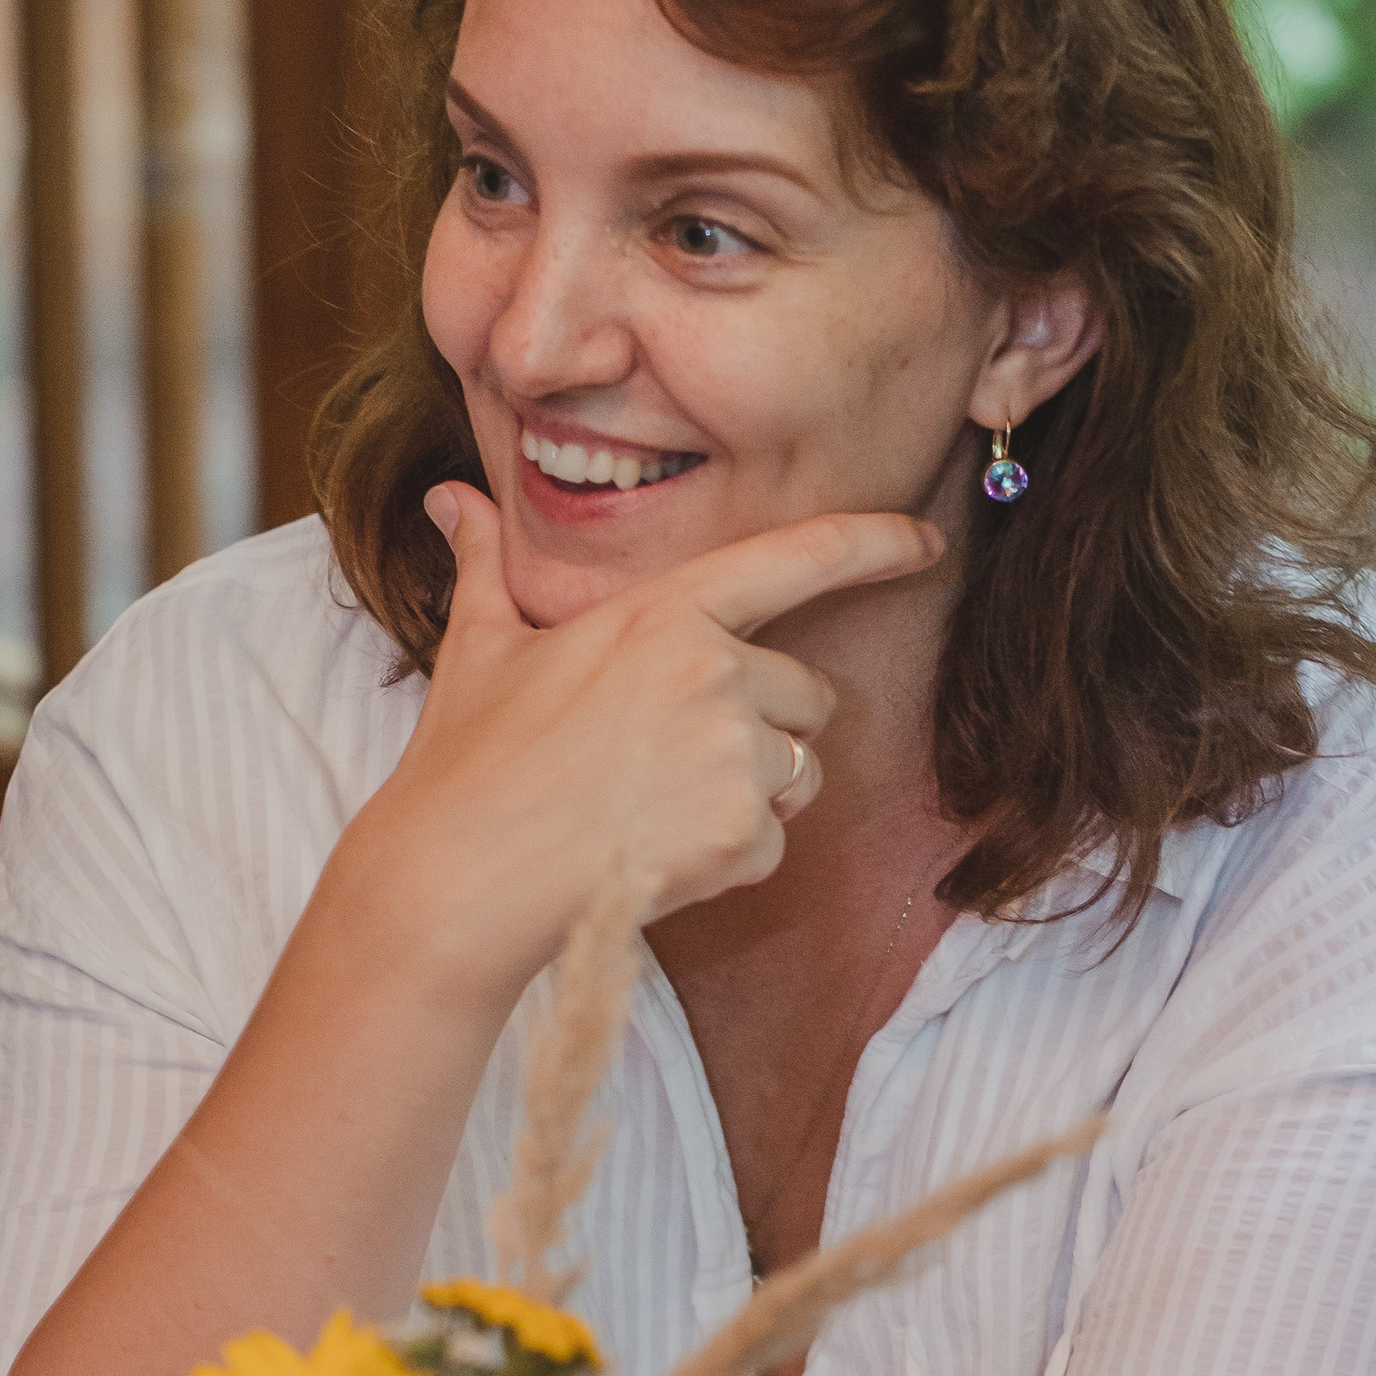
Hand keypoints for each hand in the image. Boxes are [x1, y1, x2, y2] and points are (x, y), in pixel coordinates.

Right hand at [330, 488, 942, 1010]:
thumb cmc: (468, 764)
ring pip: (799, 773)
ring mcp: (734, 754)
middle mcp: (714, 671)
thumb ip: (484, 563)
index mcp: (663, 613)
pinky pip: (774, 845)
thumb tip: (450, 497)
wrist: (461, 879)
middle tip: (670, 764)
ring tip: (654, 810)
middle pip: (808, 696)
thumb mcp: (479, 647)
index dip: (873, 545)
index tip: (924, 543)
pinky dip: (727, 861)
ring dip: (751, 797)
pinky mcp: (740, 831)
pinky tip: (655, 857)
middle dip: (765, 730)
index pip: (796, 560)